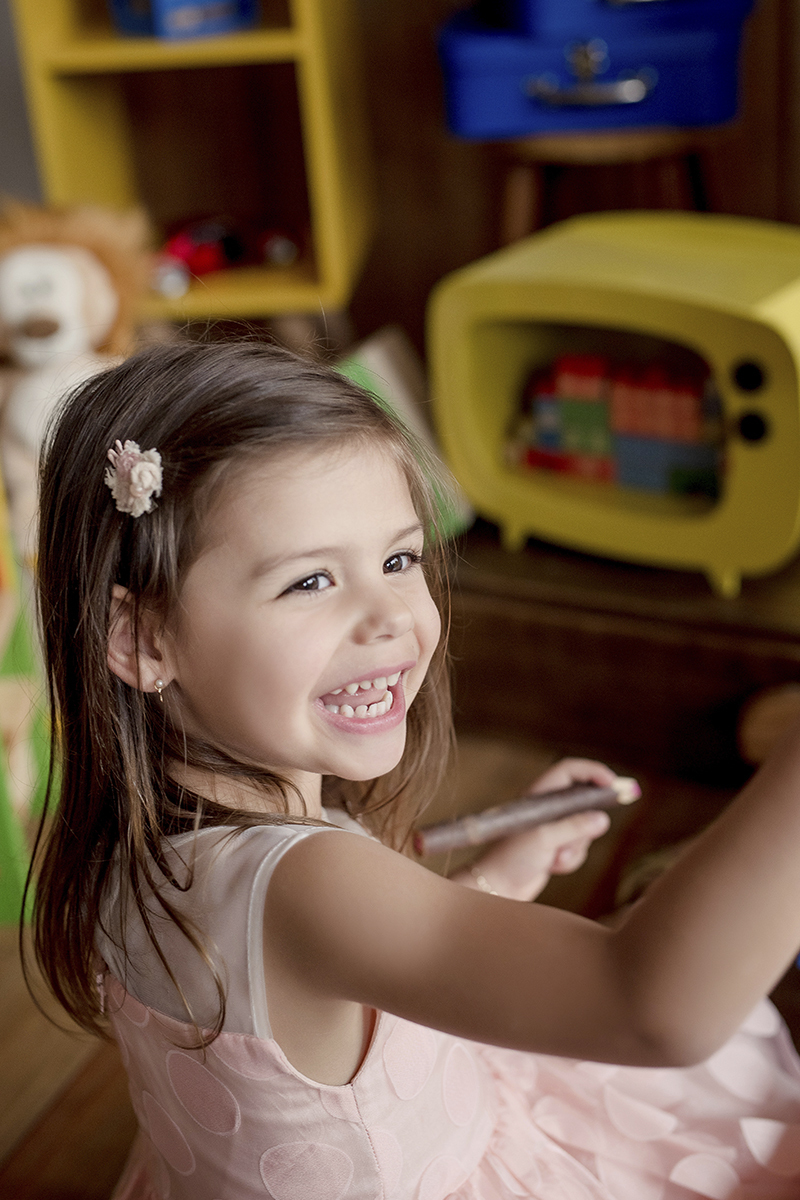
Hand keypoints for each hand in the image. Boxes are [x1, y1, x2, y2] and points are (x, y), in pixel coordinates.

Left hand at [455, 758, 617, 901]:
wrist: (498, 888)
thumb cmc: (512, 858)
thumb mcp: (545, 839)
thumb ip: (575, 827)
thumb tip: (602, 819)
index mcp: (538, 795)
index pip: (569, 771)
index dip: (593, 772)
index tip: (613, 784)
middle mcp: (547, 808)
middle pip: (583, 799)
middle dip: (588, 818)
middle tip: (598, 826)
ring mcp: (552, 827)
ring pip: (584, 828)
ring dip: (576, 846)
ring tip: (556, 857)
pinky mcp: (556, 847)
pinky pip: (578, 848)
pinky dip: (571, 859)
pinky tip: (552, 867)